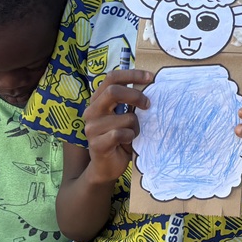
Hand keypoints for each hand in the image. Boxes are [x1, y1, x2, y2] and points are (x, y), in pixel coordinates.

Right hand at [82, 69, 152, 185]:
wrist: (106, 167)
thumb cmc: (120, 138)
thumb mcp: (124, 116)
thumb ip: (129, 102)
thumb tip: (150, 83)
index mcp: (98, 101)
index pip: (111, 78)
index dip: (132, 74)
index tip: (150, 77)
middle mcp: (91, 112)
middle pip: (113, 91)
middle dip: (135, 96)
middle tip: (147, 105)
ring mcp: (92, 128)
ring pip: (125, 117)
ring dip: (136, 126)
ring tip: (132, 134)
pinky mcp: (97, 144)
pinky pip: (122, 133)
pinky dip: (130, 136)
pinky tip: (127, 142)